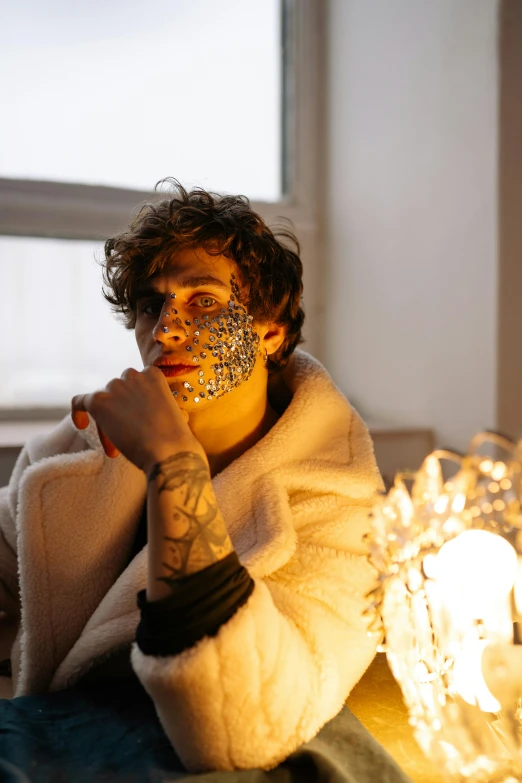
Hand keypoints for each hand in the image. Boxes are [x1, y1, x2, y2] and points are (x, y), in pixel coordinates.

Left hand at [71, 366, 194, 470]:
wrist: (168, 451)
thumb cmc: (175, 440)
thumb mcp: (173, 414)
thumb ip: (157, 406)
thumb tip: (147, 414)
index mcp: (153, 375)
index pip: (135, 386)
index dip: (134, 407)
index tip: (138, 426)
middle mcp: (133, 375)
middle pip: (117, 392)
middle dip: (120, 413)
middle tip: (127, 438)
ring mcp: (115, 387)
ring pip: (102, 401)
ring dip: (107, 422)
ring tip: (116, 447)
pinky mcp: (99, 401)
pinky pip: (80, 402)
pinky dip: (79, 412)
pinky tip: (82, 425)